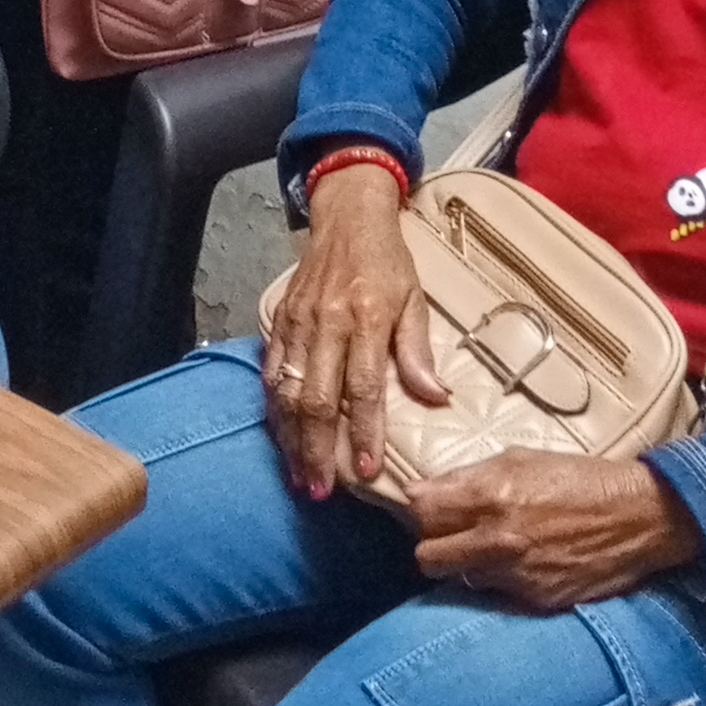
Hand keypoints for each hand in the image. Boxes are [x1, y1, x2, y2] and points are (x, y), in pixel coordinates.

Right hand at [259, 162, 447, 497]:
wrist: (347, 216)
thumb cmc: (387, 261)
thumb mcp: (414, 300)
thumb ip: (416, 351)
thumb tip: (434, 398)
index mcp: (365, 318)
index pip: (362, 388)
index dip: (364, 432)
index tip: (367, 471)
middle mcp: (327, 323)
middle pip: (316, 399)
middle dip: (318, 450)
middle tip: (322, 490)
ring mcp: (298, 322)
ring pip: (287, 391)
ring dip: (292, 439)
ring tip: (300, 477)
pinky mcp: (280, 320)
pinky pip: (271, 371)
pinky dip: (274, 408)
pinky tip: (281, 437)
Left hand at [401, 451, 702, 611]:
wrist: (640, 517)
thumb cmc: (580, 479)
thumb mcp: (520, 459)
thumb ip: (468, 477)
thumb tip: (423, 491)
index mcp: (491, 496)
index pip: (420, 513)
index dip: (420, 509)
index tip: (429, 507)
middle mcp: (498, 540)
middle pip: (427, 557)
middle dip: (433, 545)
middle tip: (450, 535)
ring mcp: (517, 576)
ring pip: (460, 579)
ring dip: (467, 566)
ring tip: (491, 548)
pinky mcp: (537, 601)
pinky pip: (498, 595)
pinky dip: (502, 582)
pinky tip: (523, 564)